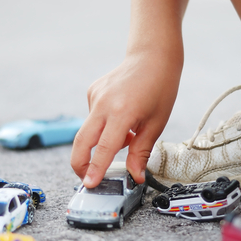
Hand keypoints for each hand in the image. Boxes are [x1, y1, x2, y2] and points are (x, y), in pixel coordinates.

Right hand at [71, 51, 181, 187]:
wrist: (153, 56)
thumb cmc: (160, 87)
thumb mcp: (156, 123)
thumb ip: (141, 152)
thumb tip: (135, 175)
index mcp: (122, 112)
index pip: (103, 149)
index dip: (95, 169)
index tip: (90, 184)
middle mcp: (103, 104)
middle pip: (81, 142)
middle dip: (80, 165)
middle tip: (88, 178)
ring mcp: (95, 96)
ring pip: (87, 131)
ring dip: (100, 143)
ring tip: (127, 136)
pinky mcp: (92, 92)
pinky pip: (93, 118)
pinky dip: (104, 126)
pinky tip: (122, 118)